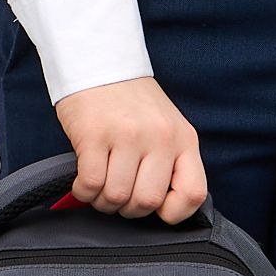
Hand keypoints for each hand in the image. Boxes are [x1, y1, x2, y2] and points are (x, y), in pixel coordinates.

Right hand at [52, 75, 208, 222]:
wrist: (99, 63)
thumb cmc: (132, 103)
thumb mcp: (167, 127)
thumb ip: (170, 163)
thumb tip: (160, 209)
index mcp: (184, 139)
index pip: (193, 194)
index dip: (172, 212)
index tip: (155, 207)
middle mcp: (160, 138)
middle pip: (147, 202)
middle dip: (128, 209)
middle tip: (118, 194)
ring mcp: (127, 135)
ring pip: (116, 197)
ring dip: (102, 201)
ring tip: (99, 187)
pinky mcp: (94, 134)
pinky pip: (91, 184)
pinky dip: (83, 192)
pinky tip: (83, 182)